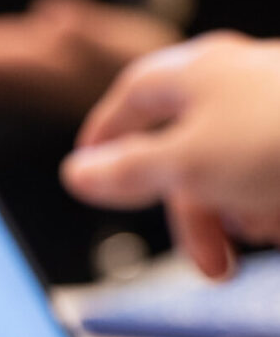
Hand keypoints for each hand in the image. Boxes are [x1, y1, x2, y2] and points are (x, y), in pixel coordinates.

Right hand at [60, 32, 279, 277]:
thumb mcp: (187, 163)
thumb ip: (127, 171)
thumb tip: (77, 174)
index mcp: (198, 75)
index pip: (132, 96)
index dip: (105, 132)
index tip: (90, 166)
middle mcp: (233, 89)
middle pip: (180, 155)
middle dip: (188, 216)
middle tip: (203, 260)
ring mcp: (270, 116)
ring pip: (224, 176)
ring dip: (231, 218)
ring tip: (256, 237)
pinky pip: (264, 183)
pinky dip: (266, 212)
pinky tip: (278, 226)